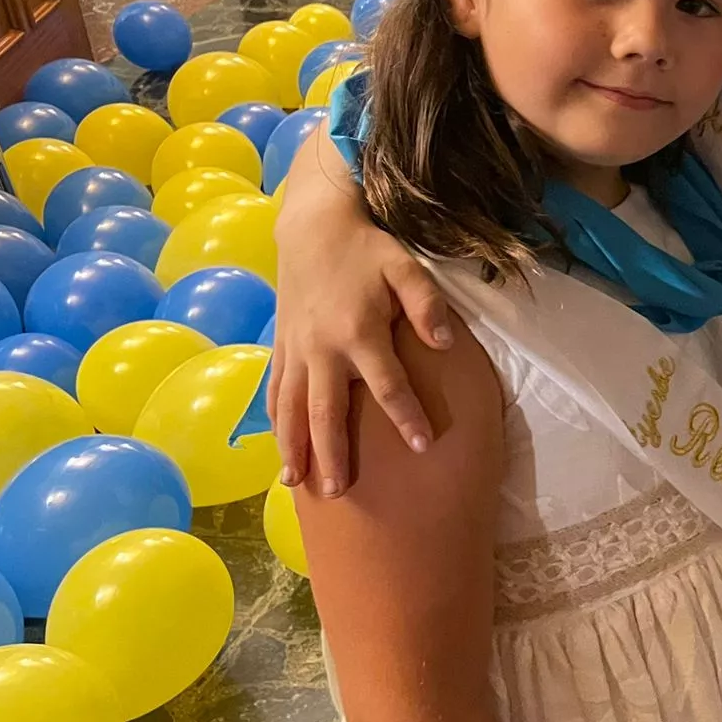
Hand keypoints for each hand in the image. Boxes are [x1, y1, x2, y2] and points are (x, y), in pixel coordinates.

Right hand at [271, 173, 454, 492]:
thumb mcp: (406, 269)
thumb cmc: (367, 250)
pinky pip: (275, 390)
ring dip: (294, 447)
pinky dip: (276, 420)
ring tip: (297, 484)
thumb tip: (446, 344)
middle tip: (341, 493)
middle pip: (327, 412)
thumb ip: (427, 306)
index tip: (422, 445)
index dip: (407, 416)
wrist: (313, 227)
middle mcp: (322, 348)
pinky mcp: (282, 345)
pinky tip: (279, 446)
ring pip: (292, 408)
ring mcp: (296, 349)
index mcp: (359, 333)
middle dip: (334, 453)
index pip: (387, 385)